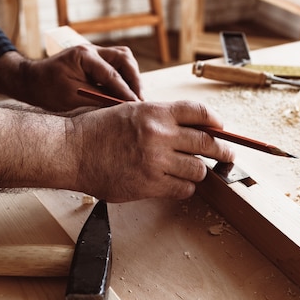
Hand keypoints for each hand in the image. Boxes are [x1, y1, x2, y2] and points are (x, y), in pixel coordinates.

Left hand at [22, 44, 142, 111]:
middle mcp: (92, 50)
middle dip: (135, 79)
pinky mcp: (96, 61)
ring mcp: (95, 53)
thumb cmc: (47, 89)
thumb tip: (122, 105)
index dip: (126, 91)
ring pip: (124, 59)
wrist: (31, 80)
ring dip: (132, 76)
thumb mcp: (72, 97)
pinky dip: (124, 77)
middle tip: (139, 99)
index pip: (112, 74)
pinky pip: (117, 65)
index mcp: (83, 56)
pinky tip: (125, 93)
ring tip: (134, 96)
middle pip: (124, 58)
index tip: (136, 105)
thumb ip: (98, 99)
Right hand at [69, 100, 234, 200]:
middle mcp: (160, 135)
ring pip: (198, 170)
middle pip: (208, 143)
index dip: (216, 122)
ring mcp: (156, 161)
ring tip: (191, 170)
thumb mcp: (129, 110)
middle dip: (223, 150)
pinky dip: (184, 187)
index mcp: (155, 112)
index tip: (220, 129)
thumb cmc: (96, 129)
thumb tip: (190, 128)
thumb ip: (159, 118)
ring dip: (198, 171)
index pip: (200, 113)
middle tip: (228, 155)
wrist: (71, 151)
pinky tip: (176, 183)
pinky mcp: (149, 185)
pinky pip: (183, 189)